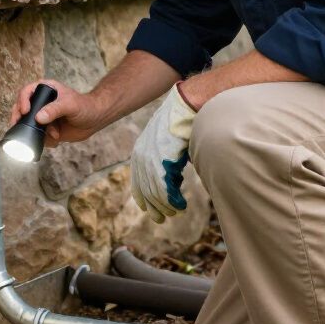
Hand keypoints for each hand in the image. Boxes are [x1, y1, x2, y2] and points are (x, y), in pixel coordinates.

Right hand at [9, 79, 102, 147]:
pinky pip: (39, 136)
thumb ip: (55, 110)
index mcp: (45, 90)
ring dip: (38, 133)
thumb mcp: (70, 105)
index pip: (26, 92)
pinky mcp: (47, 129)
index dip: (22, 101)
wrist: (94, 119)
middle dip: (21, 120)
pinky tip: (57, 139)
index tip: (25, 111)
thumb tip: (39, 118)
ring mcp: (43, 117)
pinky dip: (46, 141)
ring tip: (55, 134)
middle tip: (19, 126)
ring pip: (29, 125)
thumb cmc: (84, 106)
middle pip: (21, 109)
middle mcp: (41, 103)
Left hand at [130, 83, 196, 223]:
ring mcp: (151, 157)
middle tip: (163, 218)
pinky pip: (164, 187)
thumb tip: (173, 178)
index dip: (143, 197)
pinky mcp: (162, 158)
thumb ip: (167, 162)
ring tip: (176, 211)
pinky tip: (180, 204)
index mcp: (140, 151)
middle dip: (155, 206)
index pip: (137, 181)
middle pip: (145, 189)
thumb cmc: (182, 122)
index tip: (150, 210)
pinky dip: (172, 199)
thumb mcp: (168, 144)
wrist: (187, 105)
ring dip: (166, 205)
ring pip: (154, 191)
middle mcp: (141, 155)